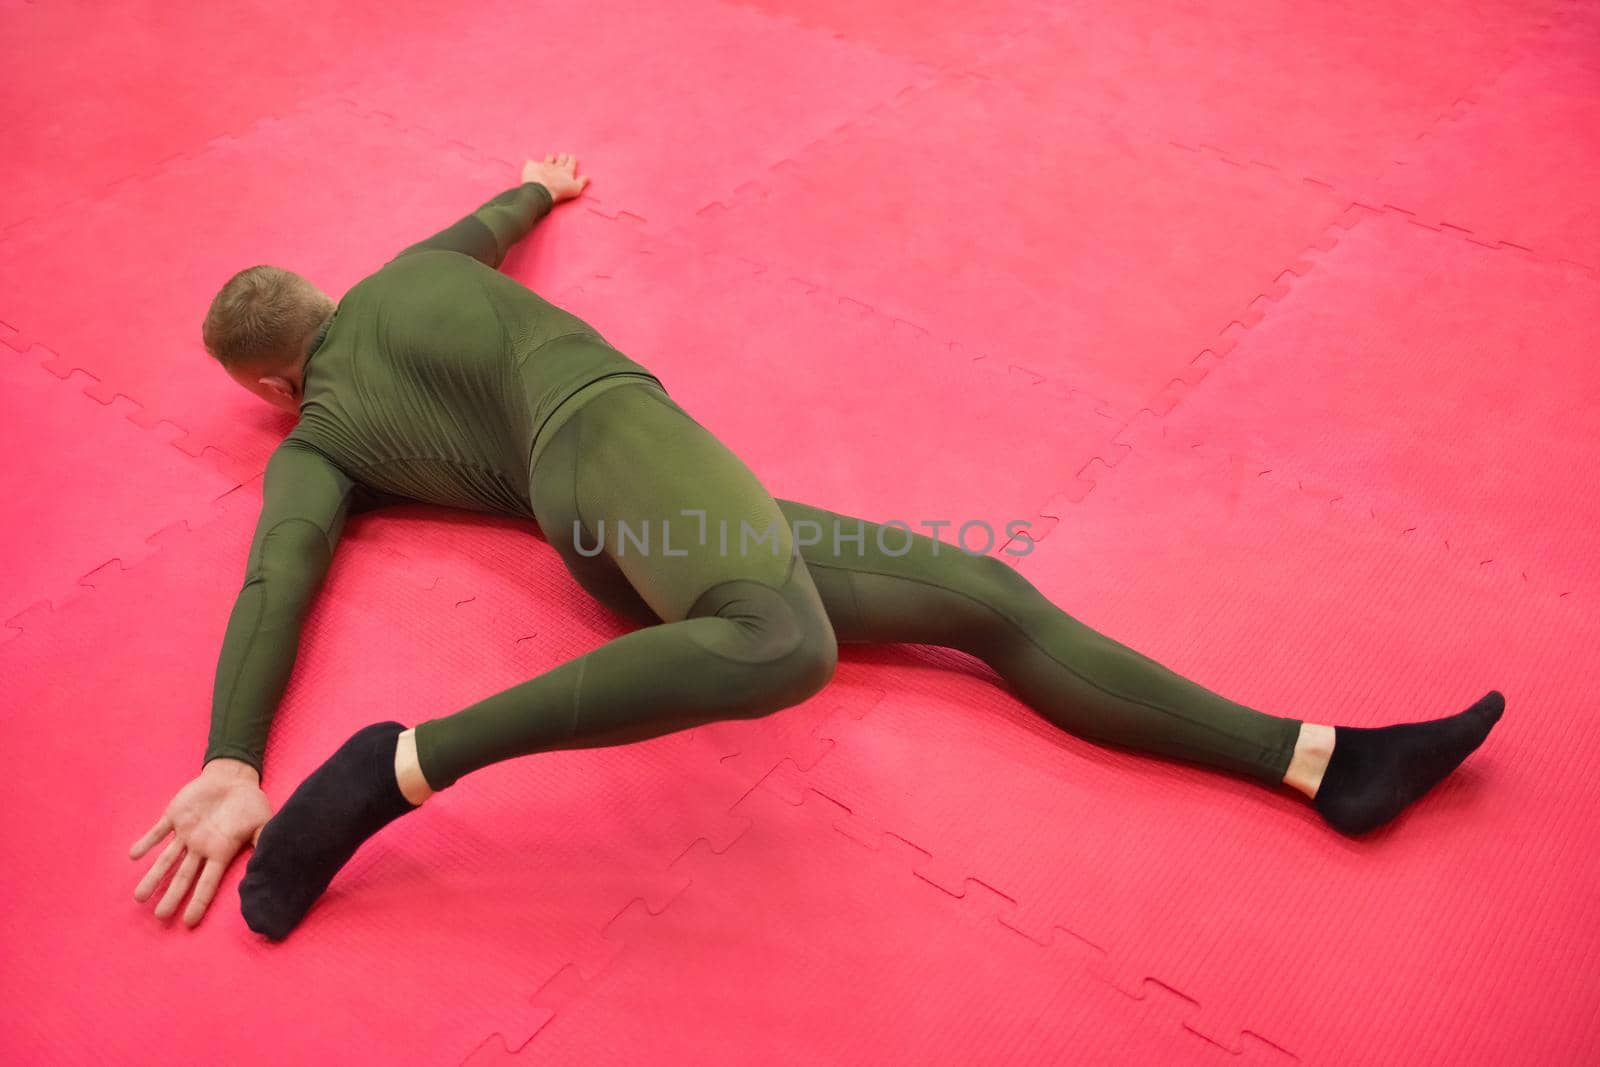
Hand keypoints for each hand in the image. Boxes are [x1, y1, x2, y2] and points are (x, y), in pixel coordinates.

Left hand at [130, 758, 271, 926]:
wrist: (234, 777)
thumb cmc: (250, 802)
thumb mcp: (264, 822)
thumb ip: (262, 843)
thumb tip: (263, 868)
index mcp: (220, 851)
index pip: (207, 882)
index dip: (198, 902)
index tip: (188, 922)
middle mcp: (200, 847)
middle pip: (183, 877)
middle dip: (171, 896)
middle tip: (159, 918)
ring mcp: (186, 833)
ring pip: (166, 859)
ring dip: (153, 877)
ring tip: (139, 897)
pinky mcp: (174, 816)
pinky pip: (158, 832)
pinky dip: (146, 842)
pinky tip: (134, 856)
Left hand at [521, 153, 589, 202]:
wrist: (541, 190)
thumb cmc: (559, 191)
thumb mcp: (575, 189)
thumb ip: (581, 182)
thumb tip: (588, 177)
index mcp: (566, 171)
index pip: (571, 162)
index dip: (572, 159)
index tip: (572, 156)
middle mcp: (556, 166)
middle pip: (561, 158)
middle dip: (563, 156)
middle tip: (563, 155)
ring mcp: (544, 165)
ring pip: (549, 158)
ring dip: (550, 157)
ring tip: (551, 157)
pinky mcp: (532, 167)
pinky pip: (531, 162)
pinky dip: (532, 163)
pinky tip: (531, 164)